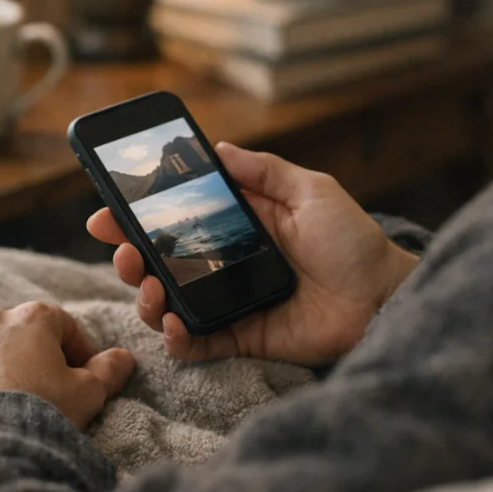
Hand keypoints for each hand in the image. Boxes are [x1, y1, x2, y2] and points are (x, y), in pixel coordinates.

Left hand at [0, 301, 135, 428]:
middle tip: (41, 391)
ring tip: (0, 401)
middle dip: (29, 357)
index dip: (75, 350)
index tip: (80, 376)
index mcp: (31, 318)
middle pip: (16, 333)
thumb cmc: (39, 412)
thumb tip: (123, 358)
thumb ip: (109, 370)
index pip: (62, 324)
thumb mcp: (88, 393)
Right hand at [87, 142, 418, 366]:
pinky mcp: (243, 336)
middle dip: (132, 255)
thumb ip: (265, 171)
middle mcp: (228, 261)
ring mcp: (232, 300)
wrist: (383, 297)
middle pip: (163, 259)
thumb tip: (219, 148)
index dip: (139, 214)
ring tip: (151, 285)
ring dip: (147, 295)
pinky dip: (177, 338)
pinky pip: (198, 342)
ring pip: (170, 302)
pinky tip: (174, 324)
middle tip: (125, 250)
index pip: (178, 215)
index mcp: (241, 223)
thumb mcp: (312, 191)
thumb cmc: (354, 241)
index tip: (109, 209)